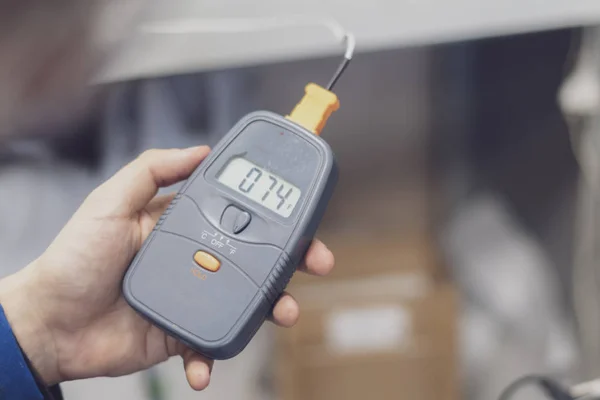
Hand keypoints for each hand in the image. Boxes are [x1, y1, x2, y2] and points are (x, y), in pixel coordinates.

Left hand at [0, 147, 334, 389]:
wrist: (49, 323)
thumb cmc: (73, 259)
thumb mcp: (110, 202)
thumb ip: (152, 170)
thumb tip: (198, 150)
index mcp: (182, 226)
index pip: (238, 214)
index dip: (272, 214)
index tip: (298, 216)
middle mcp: (194, 258)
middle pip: (254, 257)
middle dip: (290, 261)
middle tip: (315, 263)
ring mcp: (192, 296)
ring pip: (245, 299)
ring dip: (271, 307)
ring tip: (282, 312)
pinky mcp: (182, 333)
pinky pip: (210, 343)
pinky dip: (213, 356)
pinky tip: (206, 362)